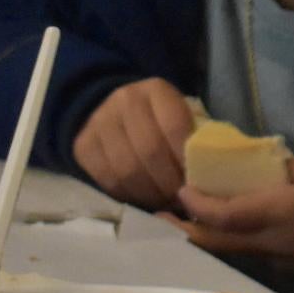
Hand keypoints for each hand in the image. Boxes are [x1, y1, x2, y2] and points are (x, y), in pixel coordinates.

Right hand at [72, 77, 192, 209]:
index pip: (174, 126)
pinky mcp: (82, 145)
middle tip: (182, 199)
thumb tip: (210, 176)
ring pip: (127, 170)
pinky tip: (143, 199)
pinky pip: (107, 180)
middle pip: (150, 151)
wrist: (110, 108)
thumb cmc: (158, 118)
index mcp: (155, 90)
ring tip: (165, 202)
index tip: (197, 182)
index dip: (186, 159)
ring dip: (150, 194)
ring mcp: (99, 122)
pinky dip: (128, 196)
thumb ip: (194, 137)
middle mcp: (124, 101)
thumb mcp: (179, 114)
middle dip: (170, 182)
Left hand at [168, 153, 293, 269]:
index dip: (199, 205)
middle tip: (158, 218)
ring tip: (180, 223)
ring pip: (227, 252)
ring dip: (202, 238)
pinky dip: (225, 243)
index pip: (227, 215)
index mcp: (279, 214)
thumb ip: (283, 169)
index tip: (181, 190)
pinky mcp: (282, 267)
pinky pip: (245, 255)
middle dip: (184, 230)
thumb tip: (259, 170)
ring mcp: (275, 260)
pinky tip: (218, 231)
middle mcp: (270, 243)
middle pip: (216, 242)